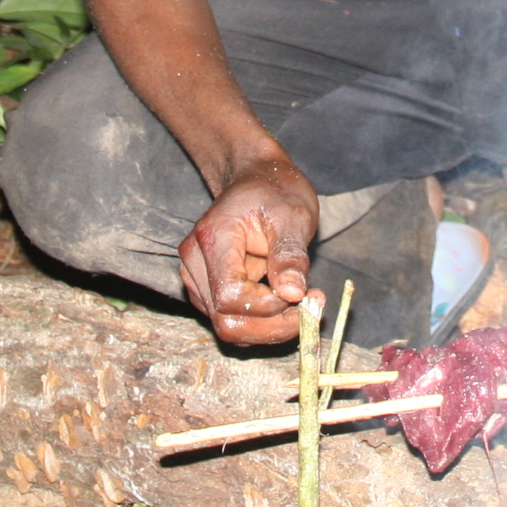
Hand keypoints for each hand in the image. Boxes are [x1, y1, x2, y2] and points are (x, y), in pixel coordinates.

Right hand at [177, 153, 321, 344]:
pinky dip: (261, 323)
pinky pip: (232, 320)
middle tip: (310, 309)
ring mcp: (197, 278)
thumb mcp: (292, 214)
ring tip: (302, 302)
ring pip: (228, 327)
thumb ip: (290, 254)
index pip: (230, 295)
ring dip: (268, 327)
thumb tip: (294, 293)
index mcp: (213, 238)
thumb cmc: (275, 191)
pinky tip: (285, 301)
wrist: (257, 179)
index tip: (305, 293)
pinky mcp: (207, 290)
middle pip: (226, 321)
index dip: (269, 305)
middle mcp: (195, 262)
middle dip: (272, 326)